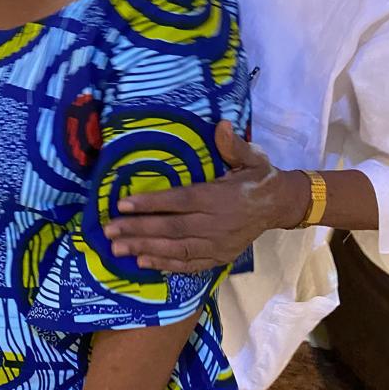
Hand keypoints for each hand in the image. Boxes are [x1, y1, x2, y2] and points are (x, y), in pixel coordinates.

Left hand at [102, 121, 309, 272]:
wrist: (280, 205)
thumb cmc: (258, 178)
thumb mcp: (251, 157)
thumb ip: (233, 145)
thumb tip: (222, 125)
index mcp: (219, 197)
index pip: (179, 202)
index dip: (150, 203)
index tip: (122, 204)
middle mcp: (216, 224)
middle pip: (171, 229)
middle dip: (137, 230)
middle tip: (108, 230)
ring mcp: (217, 244)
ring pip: (176, 249)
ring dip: (144, 250)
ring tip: (116, 248)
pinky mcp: (219, 257)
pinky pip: (189, 264)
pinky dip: (165, 265)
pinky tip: (142, 262)